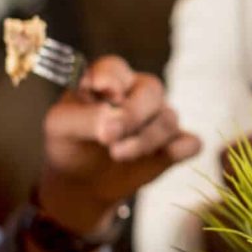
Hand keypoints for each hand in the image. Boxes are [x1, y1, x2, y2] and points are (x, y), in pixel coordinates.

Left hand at [39, 55, 200, 233]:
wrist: (80, 182)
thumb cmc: (68, 144)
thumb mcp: (61, 128)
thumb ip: (85, 119)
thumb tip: (112, 124)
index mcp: (107, 79)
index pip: (115, 69)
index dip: (112, 81)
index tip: (106, 95)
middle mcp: (137, 93)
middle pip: (151, 91)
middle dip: (132, 115)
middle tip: (108, 138)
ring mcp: (157, 119)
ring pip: (169, 119)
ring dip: (145, 139)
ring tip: (117, 155)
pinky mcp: (171, 146)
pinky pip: (190, 143)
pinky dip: (182, 148)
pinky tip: (167, 156)